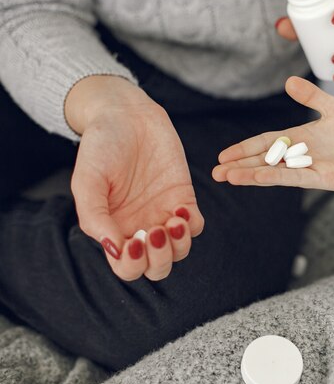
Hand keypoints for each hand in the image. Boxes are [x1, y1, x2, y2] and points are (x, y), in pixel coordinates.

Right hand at [65, 76, 203, 280]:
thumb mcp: (87, 180)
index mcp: (114, 230)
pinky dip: (193, 225)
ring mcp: (164, 213)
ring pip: (180, 251)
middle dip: (159, 260)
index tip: (132, 241)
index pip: (127, 268)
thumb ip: (95, 216)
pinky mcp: (183, 197)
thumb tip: (114, 250)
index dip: (132, 265)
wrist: (126, 115)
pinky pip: (196, 225)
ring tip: (172, 221)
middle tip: (153, 232)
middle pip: (157, 268)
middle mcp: (140, 227)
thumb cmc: (100, 147)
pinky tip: (181, 208)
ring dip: (179, 245)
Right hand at [213, 76, 333, 194]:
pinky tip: (257, 177)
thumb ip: (311, 97)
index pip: (266, 143)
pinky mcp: (322, 179)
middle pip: (263, 160)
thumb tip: (288, 80)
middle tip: (215, 172)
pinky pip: (295, 177)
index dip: (244, 148)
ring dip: (250, 173)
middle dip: (239, 165)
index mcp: (299, 139)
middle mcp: (300, 156)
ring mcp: (309, 168)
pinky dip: (275, 177)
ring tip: (227, 177)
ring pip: (274, 171)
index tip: (223, 155)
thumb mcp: (333, 108)